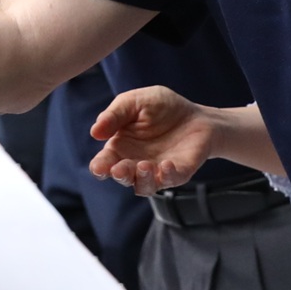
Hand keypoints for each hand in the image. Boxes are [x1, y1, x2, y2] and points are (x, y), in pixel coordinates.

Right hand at [89, 86, 219, 194]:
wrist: (196, 114)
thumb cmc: (161, 108)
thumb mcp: (135, 102)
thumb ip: (114, 115)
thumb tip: (94, 132)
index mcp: (120, 148)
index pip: (104, 163)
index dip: (100, 167)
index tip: (99, 167)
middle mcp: (135, 164)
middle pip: (122, 178)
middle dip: (120, 175)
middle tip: (119, 169)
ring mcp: (157, 171)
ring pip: (144, 187)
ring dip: (142, 179)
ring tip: (144, 165)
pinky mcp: (178, 173)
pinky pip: (170, 180)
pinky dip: (167, 175)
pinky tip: (167, 164)